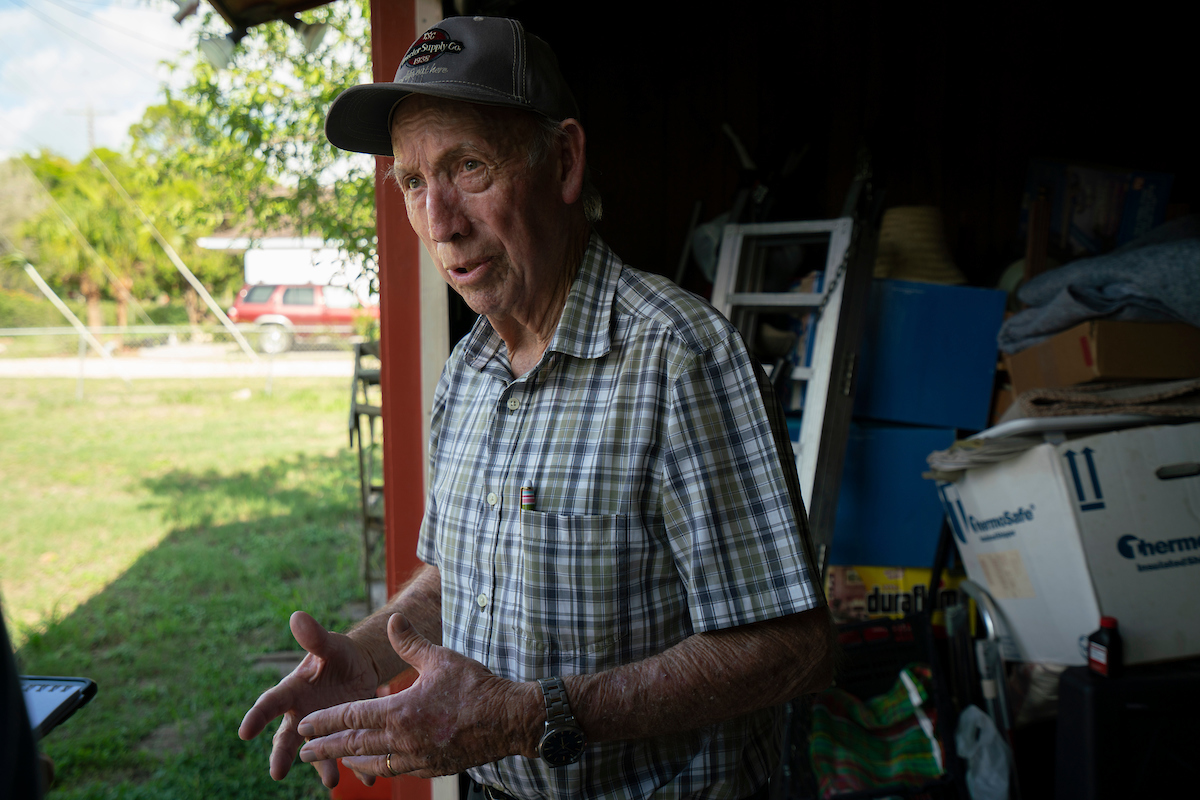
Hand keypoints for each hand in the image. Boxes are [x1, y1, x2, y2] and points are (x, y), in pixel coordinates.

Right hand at [238, 610, 380, 786]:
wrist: (359, 668)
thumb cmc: (336, 654)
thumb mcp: (329, 644)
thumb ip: (314, 637)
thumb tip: (297, 616)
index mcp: (292, 691)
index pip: (270, 703)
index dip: (256, 717)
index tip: (244, 732)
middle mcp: (302, 715)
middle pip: (287, 737)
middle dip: (282, 755)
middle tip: (278, 773)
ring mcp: (322, 729)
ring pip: (318, 752)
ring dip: (323, 766)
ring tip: (332, 782)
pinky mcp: (343, 737)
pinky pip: (348, 754)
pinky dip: (358, 769)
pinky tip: (368, 781)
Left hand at [296, 613, 537, 779]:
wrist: (509, 719)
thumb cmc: (476, 686)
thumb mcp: (440, 658)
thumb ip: (411, 642)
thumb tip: (392, 621)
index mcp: (401, 712)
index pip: (352, 717)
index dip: (325, 722)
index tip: (304, 725)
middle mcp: (404, 740)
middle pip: (355, 745)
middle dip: (327, 747)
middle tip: (304, 751)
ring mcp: (418, 758)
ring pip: (375, 763)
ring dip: (351, 762)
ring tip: (336, 762)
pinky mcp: (433, 767)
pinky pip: (398, 771)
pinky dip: (380, 768)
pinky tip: (377, 765)